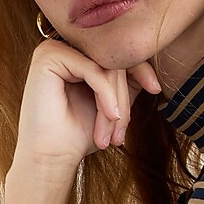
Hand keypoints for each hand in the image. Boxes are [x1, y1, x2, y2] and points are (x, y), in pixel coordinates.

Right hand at [13, 35, 162, 168]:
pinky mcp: (48, 56)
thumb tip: (150, 64)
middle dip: (124, 98)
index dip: (140, 68)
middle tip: (120, 134)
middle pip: (113, 60)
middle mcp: (63, 46)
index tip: (155, 89)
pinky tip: (110, 117)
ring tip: (113, 134)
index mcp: (75, 54)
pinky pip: (94, 70)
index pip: (116, 53)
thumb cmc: (78, 134)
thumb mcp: (113, 102)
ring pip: (105, 66)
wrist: (51, 157)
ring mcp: (54, 48)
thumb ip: (127, 81)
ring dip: (117, 102)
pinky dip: (106, 95)